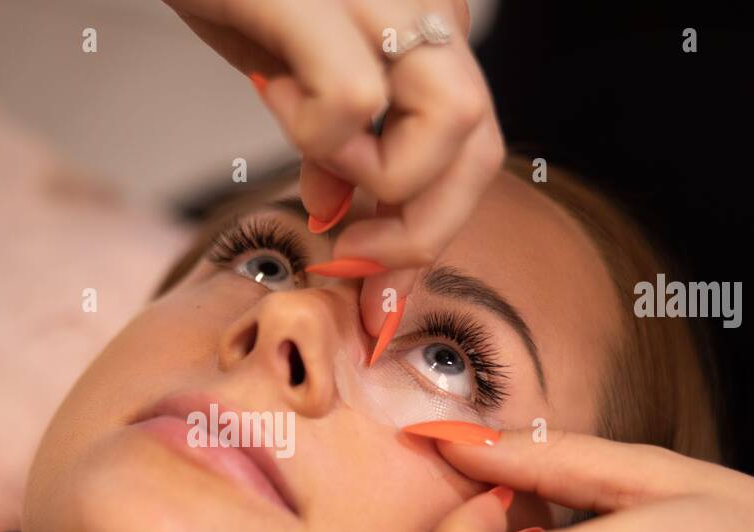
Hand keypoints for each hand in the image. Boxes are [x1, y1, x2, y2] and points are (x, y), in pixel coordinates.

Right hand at [162, 0, 504, 335]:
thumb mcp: (284, 59)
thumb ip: (325, 132)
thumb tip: (335, 208)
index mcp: (426, 17)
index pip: (471, 145)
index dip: (431, 227)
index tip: (373, 281)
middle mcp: (426, 1)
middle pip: (483, 146)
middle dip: (423, 232)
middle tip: (352, 259)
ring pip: (452, 123)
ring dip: (382, 185)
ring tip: (315, 166)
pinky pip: (354, 100)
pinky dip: (317, 135)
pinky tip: (270, 93)